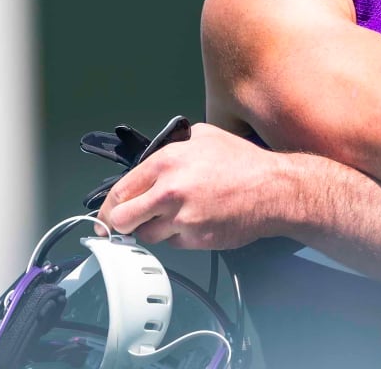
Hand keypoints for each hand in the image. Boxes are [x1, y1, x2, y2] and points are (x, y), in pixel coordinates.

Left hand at [96, 122, 284, 249]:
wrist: (274, 190)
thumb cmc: (244, 163)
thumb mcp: (205, 136)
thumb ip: (174, 145)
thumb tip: (156, 156)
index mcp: (166, 163)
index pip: (119, 191)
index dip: (108, 207)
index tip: (106, 216)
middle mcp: (169, 191)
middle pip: (122, 219)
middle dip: (120, 224)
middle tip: (127, 224)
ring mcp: (182, 218)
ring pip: (147, 235)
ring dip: (154, 229)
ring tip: (175, 216)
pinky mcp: (196, 239)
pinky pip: (174, 244)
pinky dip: (179, 237)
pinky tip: (196, 221)